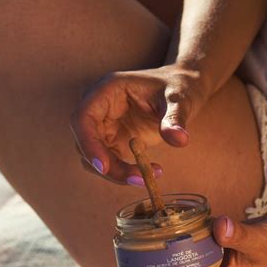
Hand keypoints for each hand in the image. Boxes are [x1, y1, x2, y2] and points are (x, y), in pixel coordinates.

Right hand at [70, 64, 207, 184]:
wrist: (182, 89)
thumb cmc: (177, 87)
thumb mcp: (179, 100)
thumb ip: (176, 118)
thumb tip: (180, 140)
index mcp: (107, 91)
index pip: (83, 119)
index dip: (88, 144)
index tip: (103, 167)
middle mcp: (100, 109)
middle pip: (86, 143)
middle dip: (108, 166)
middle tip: (138, 179)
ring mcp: (105, 126)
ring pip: (96, 157)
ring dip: (117, 173)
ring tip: (151, 175)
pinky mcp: (115, 141)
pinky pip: (111, 163)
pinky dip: (126, 173)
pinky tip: (153, 171)